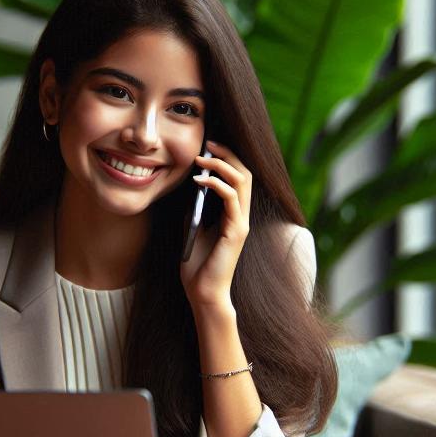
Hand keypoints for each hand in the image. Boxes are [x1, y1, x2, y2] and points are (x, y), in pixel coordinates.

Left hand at [179, 140, 251, 311]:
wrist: (203, 292)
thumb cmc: (197, 266)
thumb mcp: (193, 229)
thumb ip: (196, 209)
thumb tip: (190, 186)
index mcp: (234, 216)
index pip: (238, 178)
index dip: (226, 159)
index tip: (207, 148)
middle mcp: (242, 217)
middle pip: (244, 173)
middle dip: (227, 154)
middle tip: (208, 144)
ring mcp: (241, 223)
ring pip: (241, 181)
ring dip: (221, 165)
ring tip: (202, 158)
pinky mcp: (236, 231)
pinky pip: (230, 198)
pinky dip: (215, 184)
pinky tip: (199, 180)